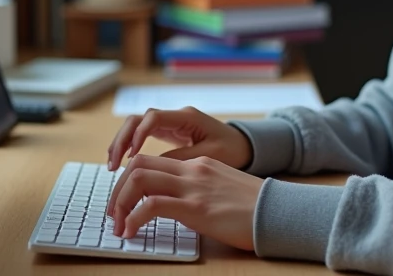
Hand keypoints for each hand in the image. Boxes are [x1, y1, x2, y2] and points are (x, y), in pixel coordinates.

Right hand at [106, 106, 252, 170]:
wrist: (243, 145)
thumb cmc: (231, 150)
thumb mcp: (209, 156)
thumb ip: (182, 159)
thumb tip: (154, 167)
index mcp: (187, 117)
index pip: (153, 118)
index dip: (138, 135)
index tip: (131, 157)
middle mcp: (175, 116)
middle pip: (138, 119)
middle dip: (122, 139)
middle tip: (113, 164)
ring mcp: (170, 123)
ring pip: (136, 125)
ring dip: (122, 142)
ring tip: (112, 164)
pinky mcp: (168, 132)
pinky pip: (142, 134)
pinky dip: (130, 146)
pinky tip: (123, 162)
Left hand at [106, 154, 261, 250]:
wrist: (279, 212)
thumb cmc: (256, 208)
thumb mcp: (223, 190)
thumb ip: (200, 191)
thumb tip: (178, 207)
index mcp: (199, 164)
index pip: (152, 161)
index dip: (130, 180)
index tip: (123, 202)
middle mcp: (193, 170)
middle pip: (139, 164)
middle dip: (117, 189)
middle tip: (113, 214)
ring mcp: (193, 186)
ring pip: (139, 179)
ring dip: (120, 202)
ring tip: (118, 224)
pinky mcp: (196, 207)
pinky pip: (152, 205)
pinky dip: (133, 218)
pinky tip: (131, 232)